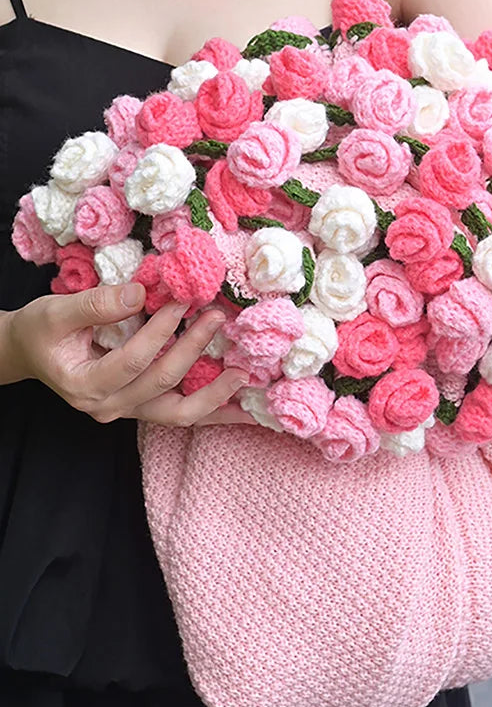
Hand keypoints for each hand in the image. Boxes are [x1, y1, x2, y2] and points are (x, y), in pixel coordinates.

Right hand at [7, 282, 257, 426]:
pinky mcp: (143, 408)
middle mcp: (108, 406)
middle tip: (216, 318)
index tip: (181, 301)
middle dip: (193, 349)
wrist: (30, 352)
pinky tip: (243, 407)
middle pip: (161, 385)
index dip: (160, 330)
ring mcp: (128, 412)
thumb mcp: (56, 312)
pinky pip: (183, 414)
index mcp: (84, 385)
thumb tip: (142, 292)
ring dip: (216, 397)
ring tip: (246, 378)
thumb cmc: (41, 331)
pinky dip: (214, 411)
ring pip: (179, 414)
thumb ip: (96, 304)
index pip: (133, 360)